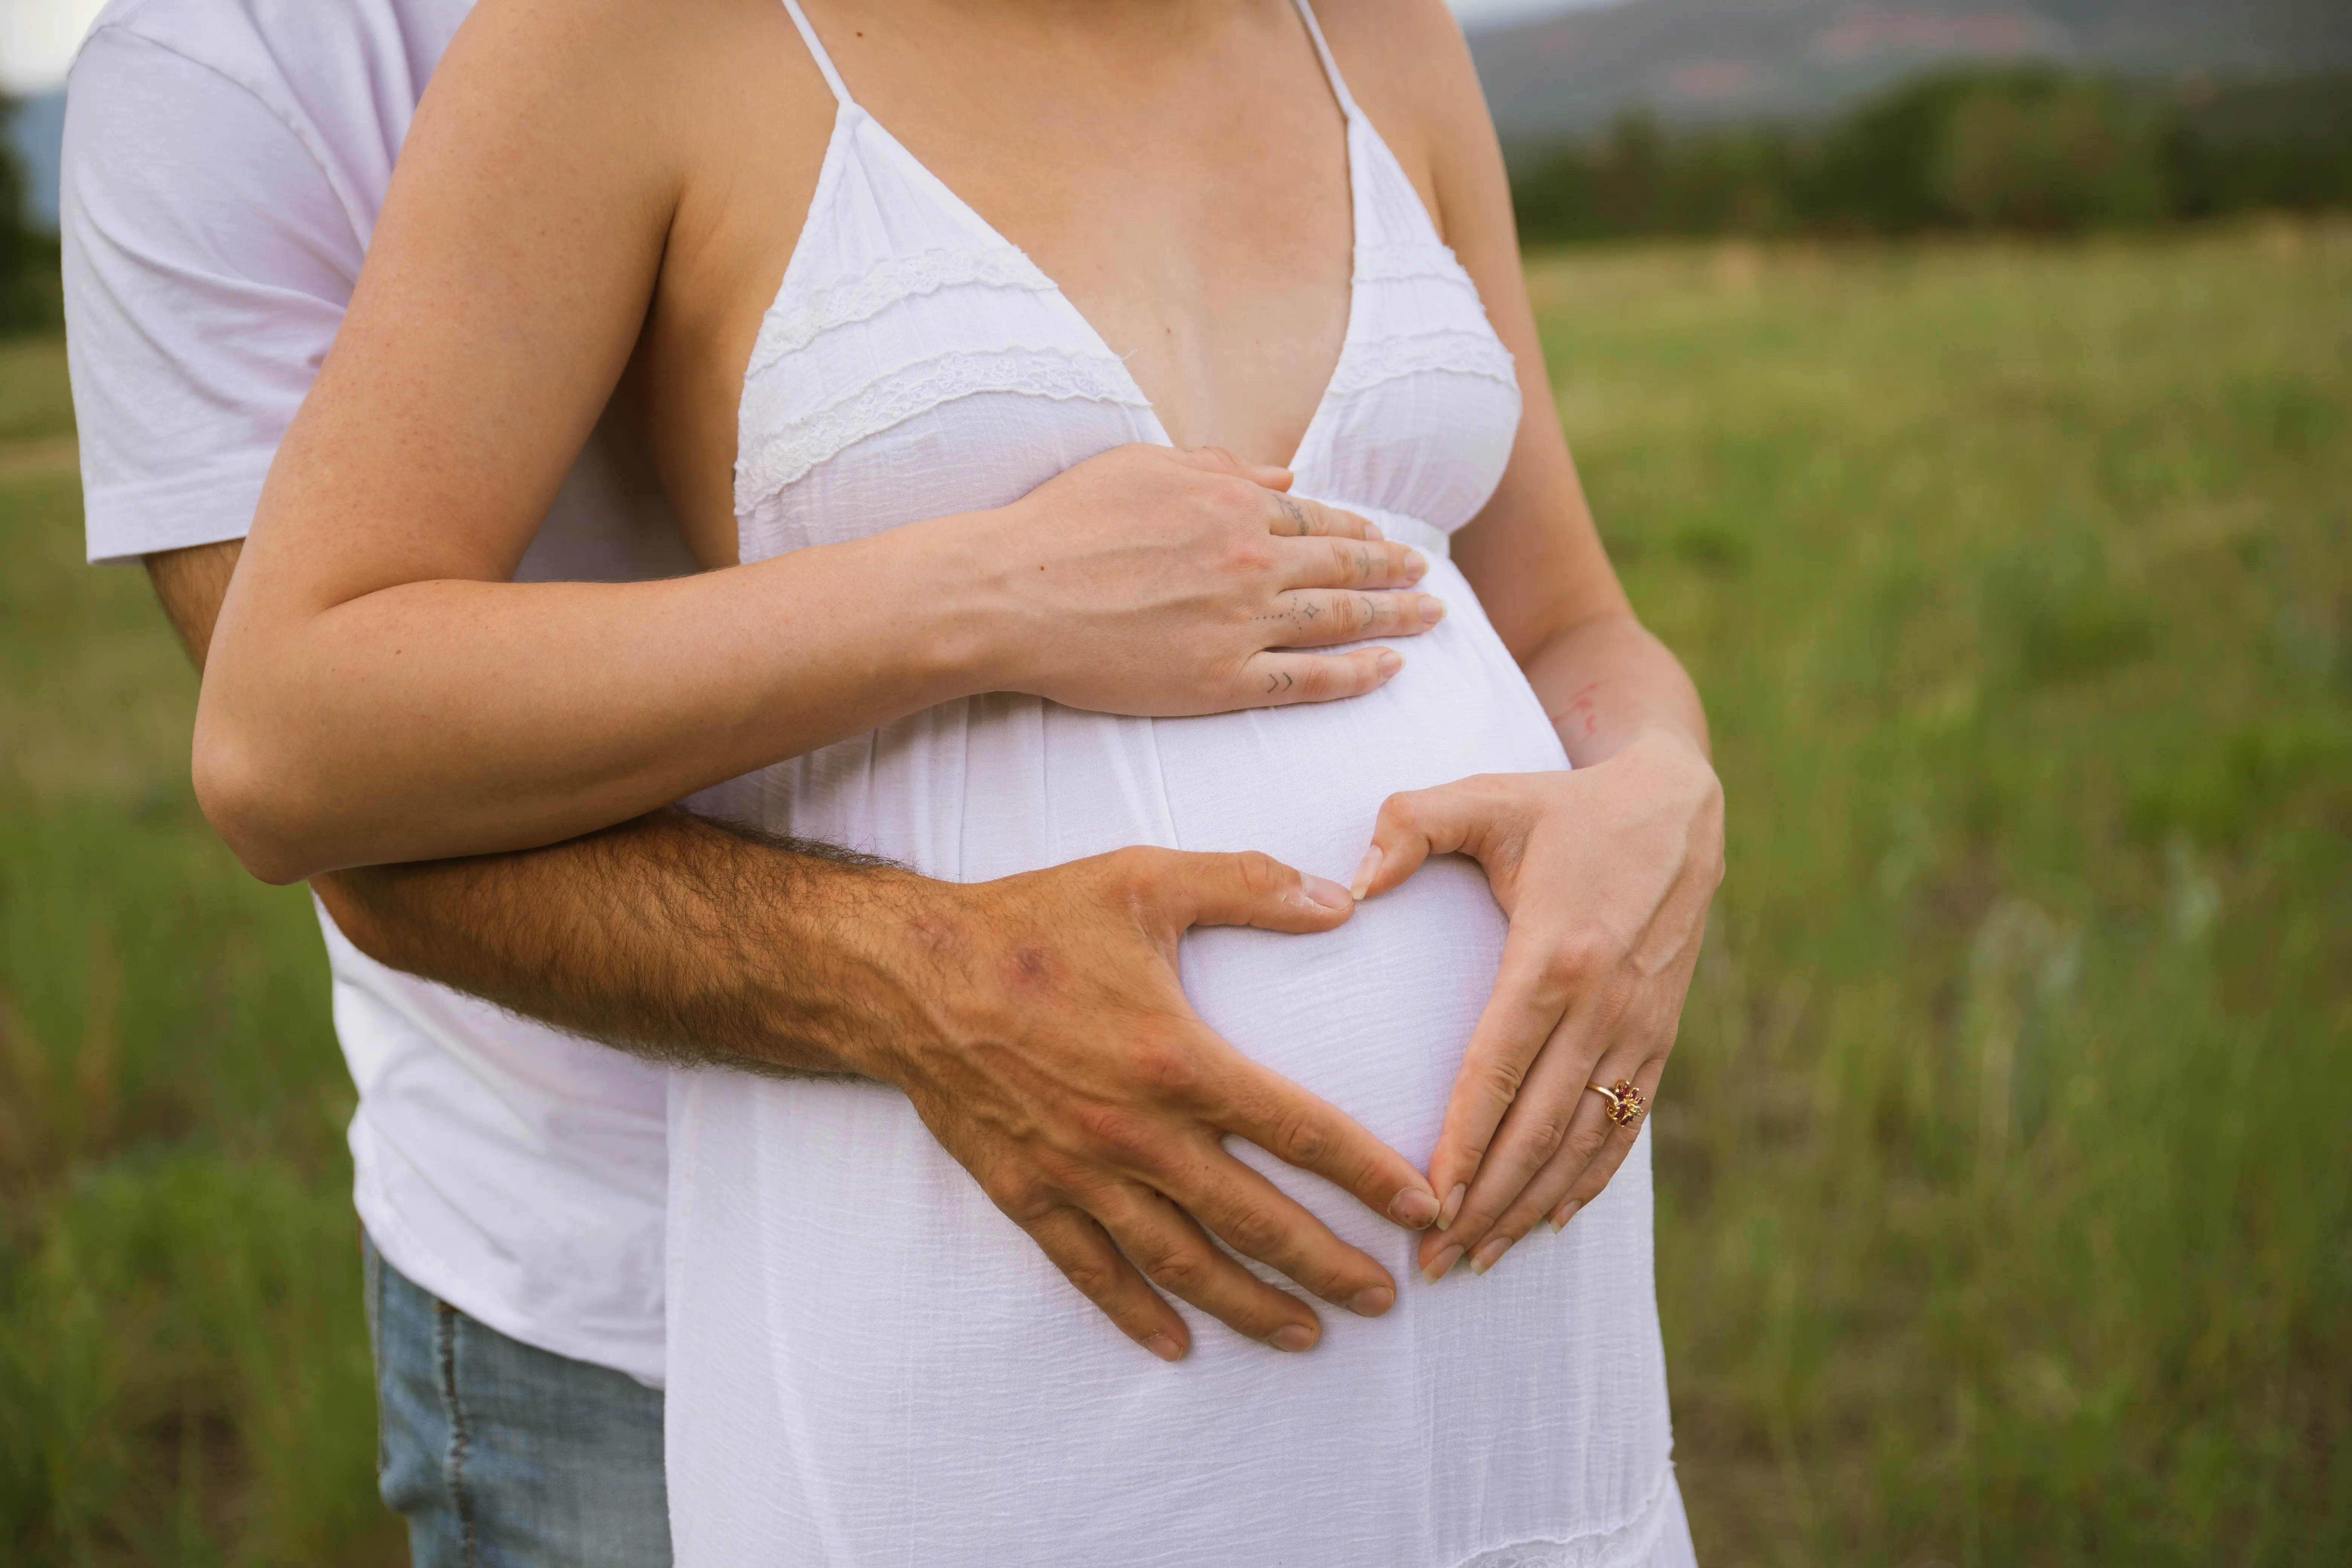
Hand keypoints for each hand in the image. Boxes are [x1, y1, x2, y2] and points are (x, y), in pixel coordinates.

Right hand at [854, 845, 1442, 1359]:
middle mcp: (1136, 1132)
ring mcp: (1080, 1172)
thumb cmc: (1029, 921)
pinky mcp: (1028, 1193)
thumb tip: (1343, 898)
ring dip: (1250, 1305)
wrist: (906, 975)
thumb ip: (1250, 885)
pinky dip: (1136, 1315)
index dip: (1370, 1173)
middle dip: (1327, 1264)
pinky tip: (1178, 1345)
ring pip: (1183, 1262)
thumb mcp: (1144, 879)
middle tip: (1384, 1296)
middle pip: (1255, 1218)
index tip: (1423, 1205)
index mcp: (1178, 1059)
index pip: (1300, 1130)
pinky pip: (1092, 1271)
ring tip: (1306, 1335)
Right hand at [971, 444, 1446, 713]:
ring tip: (1429, 617)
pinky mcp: (1221, 680)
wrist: (1012, 594)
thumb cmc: (1063, 524)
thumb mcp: (1142, 464)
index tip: (1385, 539)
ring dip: (1394, 617)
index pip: (1316, 517)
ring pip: (1340, 619)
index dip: (1357, 528)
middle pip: (1344, 564)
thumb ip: (1220, 465)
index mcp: (1232, 502)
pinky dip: (1357, 674)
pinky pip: (1309, 679)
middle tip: (1427, 578)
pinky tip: (1388, 669)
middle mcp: (1251, 560)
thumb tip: (1286, 474)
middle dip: (1394, 570)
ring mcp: (1241, 623)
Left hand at [1345, 729, 1723, 1281]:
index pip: (1497, 1073)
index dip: (1462, 1146)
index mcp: (1555, 956)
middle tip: (1435, 1263)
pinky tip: (1552, 1221)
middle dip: (1486, 1203)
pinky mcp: (1661, 1039)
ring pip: (1582, 1143)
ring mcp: (1639, 1029)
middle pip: (1537, 1128)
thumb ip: (1410, 825)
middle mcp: (1604, 1006)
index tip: (1424, 1207)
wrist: (1680, 809)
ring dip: (1532, 1207)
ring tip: (1480, 1259)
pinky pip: (1624, 1128)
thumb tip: (1351, 883)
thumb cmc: (1564, 806)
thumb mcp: (1487, 796)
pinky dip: (1589, 1182)